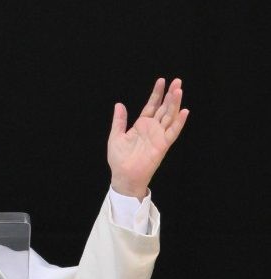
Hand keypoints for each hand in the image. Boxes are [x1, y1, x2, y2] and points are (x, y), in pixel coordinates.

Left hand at [107, 78, 188, 199]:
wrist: (123, 175)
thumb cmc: (119, 159)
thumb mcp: (116, 136)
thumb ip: (119, 120)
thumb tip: (119, 104)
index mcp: (141, 125)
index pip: (152, 106)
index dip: (157, 94)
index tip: (161, 81)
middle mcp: (152, 128)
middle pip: (164, 108)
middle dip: (170, 94)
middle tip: (177, 81)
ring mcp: (159, 136)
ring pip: (170, 116)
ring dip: (175, 104)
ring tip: (179, 90)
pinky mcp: (163, 145)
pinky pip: (173, 132)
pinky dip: (179, 122)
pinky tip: (184, 111)